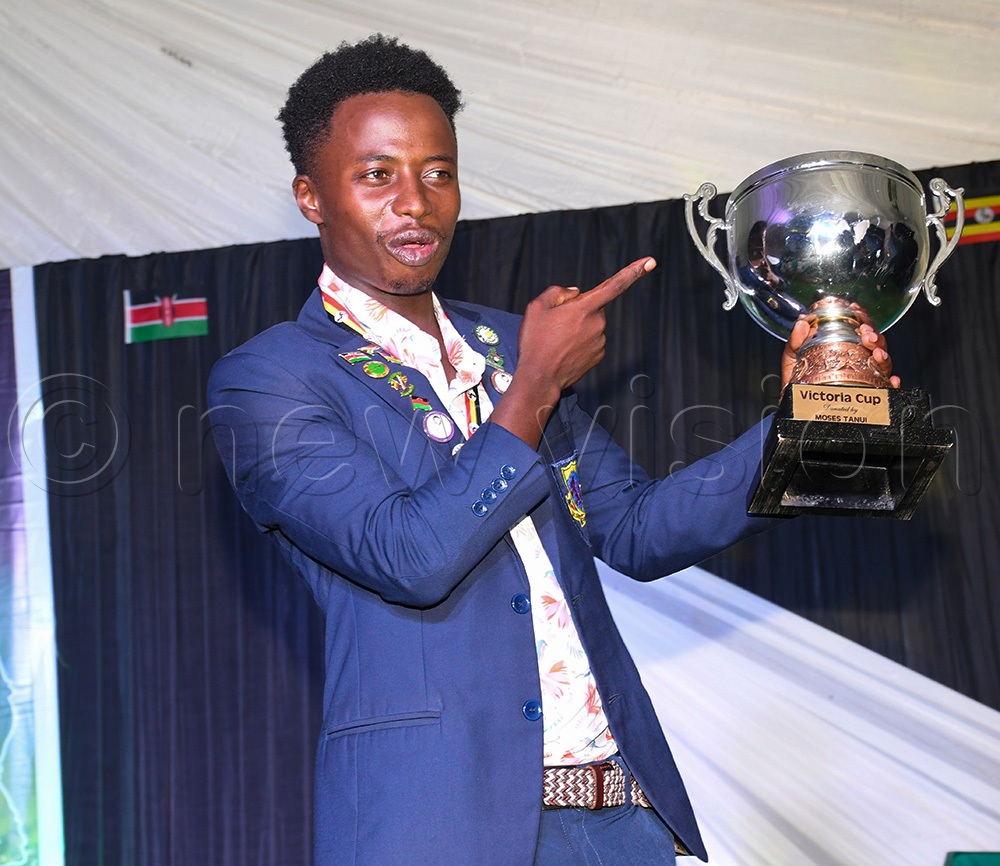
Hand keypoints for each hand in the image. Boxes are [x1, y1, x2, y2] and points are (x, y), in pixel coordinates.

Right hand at [489, 257, 655, 447]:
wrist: (539, 378)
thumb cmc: (535, 342)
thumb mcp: (537, 307)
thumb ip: (558, 292)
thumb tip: (575, 293)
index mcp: (585, 307)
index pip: (615, 284)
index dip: (633, 271)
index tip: (651, 262)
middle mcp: (598, 323)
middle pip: (593, 306)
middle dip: (578, 310)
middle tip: (555, 324)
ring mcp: (600, 341)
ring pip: (591, 324)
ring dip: (577, 328)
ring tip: (556, 340)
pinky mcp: (599, 355)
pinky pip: (591, 341)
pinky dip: (580, 342)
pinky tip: (564, 350)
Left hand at [780, 315, 900, 389]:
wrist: (796, 406)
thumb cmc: (798, 381)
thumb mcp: (793, 359)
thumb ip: (795, 342)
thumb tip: (801, 322)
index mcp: (844, 347)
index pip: (859, 329)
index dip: (861, 317)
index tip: (856, 310)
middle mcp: (858, 360)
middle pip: (875, 344)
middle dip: (874, 335)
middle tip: (866, 334)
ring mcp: (865, 377)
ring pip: (883, 363)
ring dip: (882, 354)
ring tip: (876, 352)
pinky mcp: (868, 395)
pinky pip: (885, 390)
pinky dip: (891, 384)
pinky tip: (891, 380)